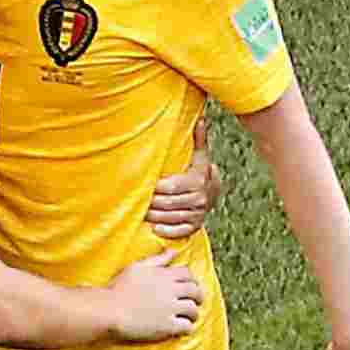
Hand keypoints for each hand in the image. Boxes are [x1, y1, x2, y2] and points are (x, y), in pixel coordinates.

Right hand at [107, 249, 203, 341]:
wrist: (109, 310)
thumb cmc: (118, 287)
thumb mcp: (137, 267)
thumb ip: (157, 259)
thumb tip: (173, 251)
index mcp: (163, 275)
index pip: (187, 273)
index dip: (191, 279)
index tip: (189, 284)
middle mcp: (170, 290)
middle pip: (195, 290)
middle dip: (198, 296)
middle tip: (195, 301)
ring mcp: (170, 309)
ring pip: (193, 309)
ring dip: (193, 312)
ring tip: (189, 316)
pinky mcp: (167, 326)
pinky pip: (187, 326)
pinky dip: (187, 327)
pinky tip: (182, 328)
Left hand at [147, 118, 222, 238]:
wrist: (214, 190)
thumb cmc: (200, 170)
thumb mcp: (200, 155)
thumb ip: (198, 139)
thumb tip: (201, 119)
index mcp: (197, 181)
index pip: (171, 186)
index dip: (155, 187)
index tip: (142, 185)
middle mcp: (199, 199)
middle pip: (168, 203)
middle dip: (151, 202)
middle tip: (135, 200)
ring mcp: (197, 214)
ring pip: (171, 217)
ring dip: (154, 216)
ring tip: (140, 212)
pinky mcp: (195, 226)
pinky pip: (179, 231)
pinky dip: (166, 231)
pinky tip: (153, 228)